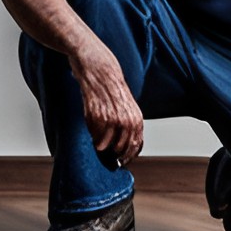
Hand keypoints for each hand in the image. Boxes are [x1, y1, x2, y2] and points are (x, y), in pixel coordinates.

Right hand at [70, 42, 143, 166]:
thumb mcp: (127, 105)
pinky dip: (94, 137)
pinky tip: (93, 134)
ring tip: (100, 145)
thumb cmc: (112, 87)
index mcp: (136, 116)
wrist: (100, 69)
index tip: (123, 161)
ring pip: (109, 143)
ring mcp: (113, 117)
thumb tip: (125, 142)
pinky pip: (96, 134)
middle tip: (110, 158)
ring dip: (104, 147)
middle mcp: (127, 119)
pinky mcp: (98, 115)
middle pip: (123, 147)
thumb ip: (128, 122)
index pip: (137, 144)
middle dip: (117, 154)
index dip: (130, 155)